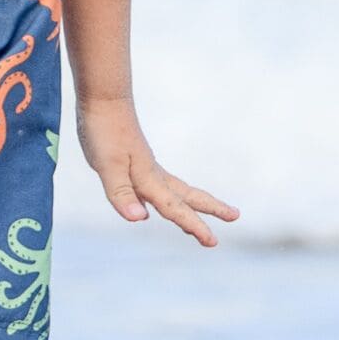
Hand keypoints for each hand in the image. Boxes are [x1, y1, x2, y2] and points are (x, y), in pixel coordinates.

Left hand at [76, 99, 237, 247]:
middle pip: (188, 195)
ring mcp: (147, 165)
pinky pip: (161, 182)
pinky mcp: (137, 158)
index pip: (174, 208)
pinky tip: (161, 197)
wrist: (103, 97)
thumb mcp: (107, 165)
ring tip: (213, 210)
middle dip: (211, 208)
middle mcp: (153, 173)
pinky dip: (171, 193)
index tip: (213, 242)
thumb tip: (140, 219)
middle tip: (236, 216)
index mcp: (149, 178)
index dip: (194, 226)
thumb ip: (122, 194)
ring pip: (178, 189)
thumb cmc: (103, 131)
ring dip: (194, 202)